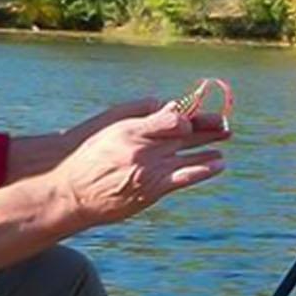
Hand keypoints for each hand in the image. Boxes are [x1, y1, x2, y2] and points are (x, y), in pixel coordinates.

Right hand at [55, 101, 229, 228]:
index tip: (191, 116)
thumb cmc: (88, 154)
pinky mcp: (152, 191)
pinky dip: (204, 169)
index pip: (172, 118)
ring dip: (210, 148)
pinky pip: (185, 178)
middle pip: (184, 135)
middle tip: (224, 124)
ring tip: (225, 140)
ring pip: (189, 156)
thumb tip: (166, 104)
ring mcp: (149, 172)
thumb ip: (138, 111)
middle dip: (207, 128)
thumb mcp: (108, 124)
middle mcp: (142, 151)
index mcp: (130, 130)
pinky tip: (218, 163)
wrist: (70, 191)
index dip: (186, 116)